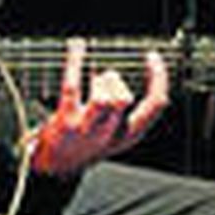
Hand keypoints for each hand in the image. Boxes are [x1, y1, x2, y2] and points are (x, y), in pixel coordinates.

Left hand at [29, 37, 168, 175]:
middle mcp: (110, 132)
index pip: (155, 105)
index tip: (153, 58)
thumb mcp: (113, 134)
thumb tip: (113, 75)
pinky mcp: (66, 119)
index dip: (159, 78)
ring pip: (104, 98)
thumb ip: (120, 110)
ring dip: (100, 80)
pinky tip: (77, 46)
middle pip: (125, 99)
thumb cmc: (84, 144)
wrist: (56, 168)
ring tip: (93, 80)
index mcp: (128, 135)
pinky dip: (76, 61)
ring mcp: (87, 126)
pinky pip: (73, 85)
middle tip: (104, 79)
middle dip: (117, 81)